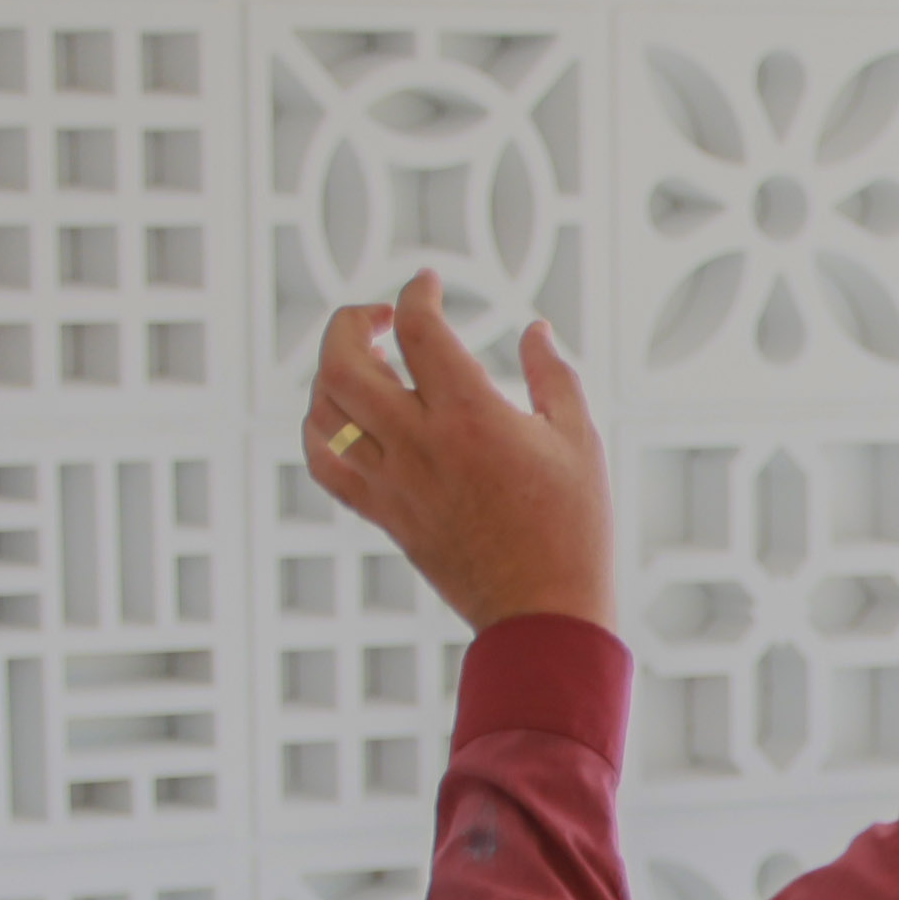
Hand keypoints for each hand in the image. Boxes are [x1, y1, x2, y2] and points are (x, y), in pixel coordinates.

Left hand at [302, 272, 613, 633]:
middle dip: (352, 321)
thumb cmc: (574, 529)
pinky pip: (322, 461)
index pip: (418, 329)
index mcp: (472, 417)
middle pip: (344, 359)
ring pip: (324, 406)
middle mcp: (420, 443)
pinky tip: (342, 417)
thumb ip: (553, 375)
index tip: (429, 285)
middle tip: (380, 318)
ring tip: (363, 363)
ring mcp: (393, 480)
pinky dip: (319, 428)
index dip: (417, 293)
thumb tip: (534, 329)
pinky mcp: (382, 513)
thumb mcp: (579, 442)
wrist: (545, 614)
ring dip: (332, 370)